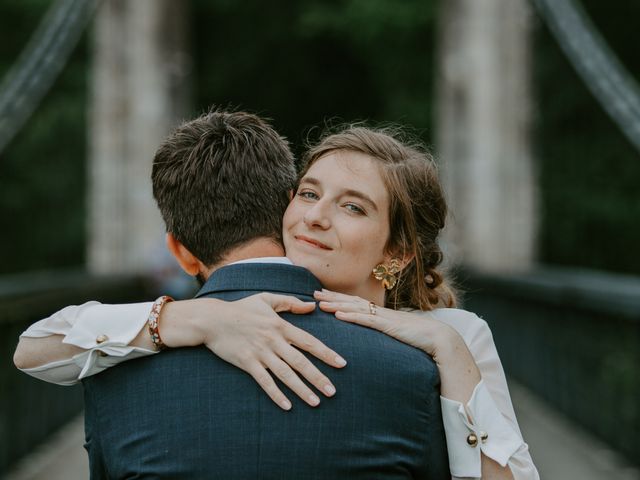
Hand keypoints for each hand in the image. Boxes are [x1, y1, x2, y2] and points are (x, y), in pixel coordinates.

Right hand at [160, 293, 346, 410]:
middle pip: (300, 361)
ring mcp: (260, 352)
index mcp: (280, 325)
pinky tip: (287, 405)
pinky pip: (264, 381)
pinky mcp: (247, 362)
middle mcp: (273, 340)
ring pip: (285, 374)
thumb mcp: (266, 299)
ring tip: (315, 402)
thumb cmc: (241, 308)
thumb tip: (311, 306)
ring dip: (301, 389)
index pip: (309, 342)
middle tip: (333, 392)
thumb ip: (290, 302)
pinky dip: (276, 394)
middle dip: (318, 377)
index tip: (341, 364)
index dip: (326, 353)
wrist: (212, 319)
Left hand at [314, 289, 480, 402]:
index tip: (323, 297)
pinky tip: (338, 315)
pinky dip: (351, 316)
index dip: (338, 300)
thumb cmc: (419, 340)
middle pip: (351, 302)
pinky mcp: (388, 325)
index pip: (355, 305)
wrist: (439, 339)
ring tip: (319, 302)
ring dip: (336, 304)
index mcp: (381, 315)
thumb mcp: (397, 337)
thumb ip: (384, 337)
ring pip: (355, 308)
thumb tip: (373, 343)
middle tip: (312, 294)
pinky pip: (366, 319)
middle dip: (331, 298)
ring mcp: (383, 318)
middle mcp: (380, 313)